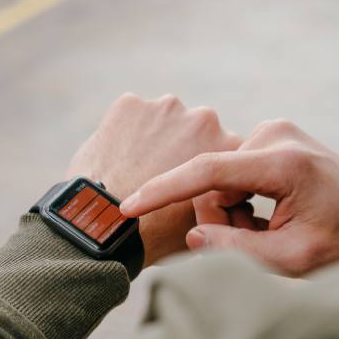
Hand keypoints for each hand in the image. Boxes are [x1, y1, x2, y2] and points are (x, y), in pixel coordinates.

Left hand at [66, 94, 241, 266]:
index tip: (189, 184)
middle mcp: (204, 118)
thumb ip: (220, 199)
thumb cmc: (159, 234)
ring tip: (136, 171)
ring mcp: (165, 107)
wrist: (107, 226)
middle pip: (193, 129)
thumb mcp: (208, 221)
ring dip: (154, 137)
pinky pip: (129, 116)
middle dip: (181, 147)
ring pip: (161, 120)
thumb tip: (221, 198)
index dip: (205, 168)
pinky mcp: (130, 104)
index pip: (222, 149)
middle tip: (160, 176)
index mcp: (230, 146)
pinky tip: (115, 159)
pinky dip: (124, 132)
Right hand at [120, 119, 338, 276]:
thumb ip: (238, 251)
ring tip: (266, 228)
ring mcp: (273, 132)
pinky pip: (231, 171)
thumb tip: (191, 235)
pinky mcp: (270, 136)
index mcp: (284, 162)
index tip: (128, 206)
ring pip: (218, 179)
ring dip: (231, 212)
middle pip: (211, 181)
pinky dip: (239, 199)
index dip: (163, 190)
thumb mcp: (294, 260)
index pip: (208, 171)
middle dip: (219, 218)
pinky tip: (265, 213)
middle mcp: (275, 135)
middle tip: (254, 242)